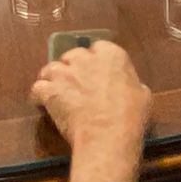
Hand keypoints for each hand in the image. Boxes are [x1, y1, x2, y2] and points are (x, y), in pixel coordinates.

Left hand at [30, 40, 149, 152]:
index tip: (97, 73)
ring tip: (56, 91)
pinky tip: (42, 103)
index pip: (99, 47)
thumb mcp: (143, 94)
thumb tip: (127, 86)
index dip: (96, 61)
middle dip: (72, 67)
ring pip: (51, 68)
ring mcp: (65, 73)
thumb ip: (130, 83)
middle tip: (77, 84)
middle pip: (72, 55)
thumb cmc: (131, 116)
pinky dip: (39, 95)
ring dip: (53, 78)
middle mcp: (85, 58)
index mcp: (111, 55)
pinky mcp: (49, 90)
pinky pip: (38, 87)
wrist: (108, 134)